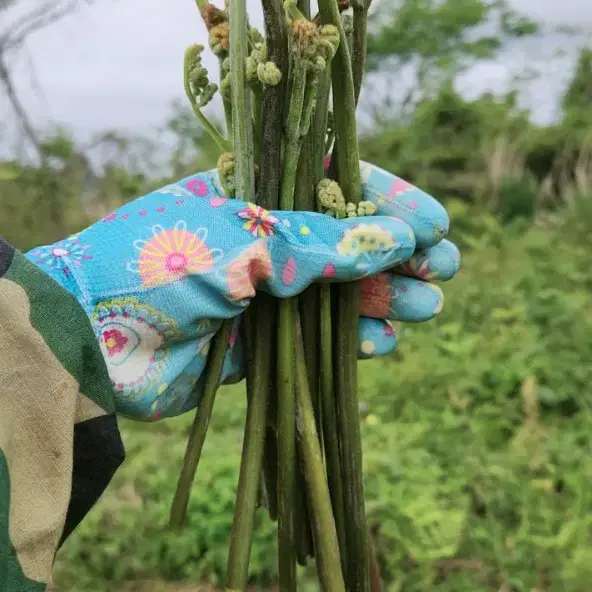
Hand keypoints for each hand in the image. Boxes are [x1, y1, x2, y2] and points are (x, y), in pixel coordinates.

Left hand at [26, 162, 459, 420]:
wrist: (85, 338)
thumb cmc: (153, 264)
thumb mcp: (241, 240)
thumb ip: (319, 245)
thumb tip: (398, 239)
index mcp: (252, 195)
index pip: (335, 189)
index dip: (388, 203)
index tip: (435, 222)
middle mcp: (262, 242)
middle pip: (345, 244)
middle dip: (397, 254)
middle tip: (443, 269)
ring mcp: (262, 294)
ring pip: (337, 294)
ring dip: (383, 299)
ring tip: (424, 306)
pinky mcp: (258, 344)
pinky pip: (316, 340)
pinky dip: (350, 342)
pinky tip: (383, 341)